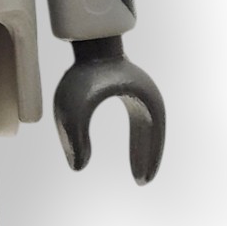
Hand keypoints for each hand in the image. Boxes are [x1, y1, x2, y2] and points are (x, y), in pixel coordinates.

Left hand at [52, 37, 164, 183]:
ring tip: (139, 174)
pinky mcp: (128, 92)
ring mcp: (139, 94)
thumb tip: (77, 167)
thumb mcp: (73, 109)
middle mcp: (146, 98)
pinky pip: (139, 123)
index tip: (141, 181)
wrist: (88, 43)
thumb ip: (74, 138)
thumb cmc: (82, 74)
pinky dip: (140, 141)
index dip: (147, 160)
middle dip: (148, 158)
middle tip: (141, 182)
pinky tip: (134, 155)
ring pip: (148, 130)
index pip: (152, 138)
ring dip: (145, 151)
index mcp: (142, 102)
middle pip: (153, 135)